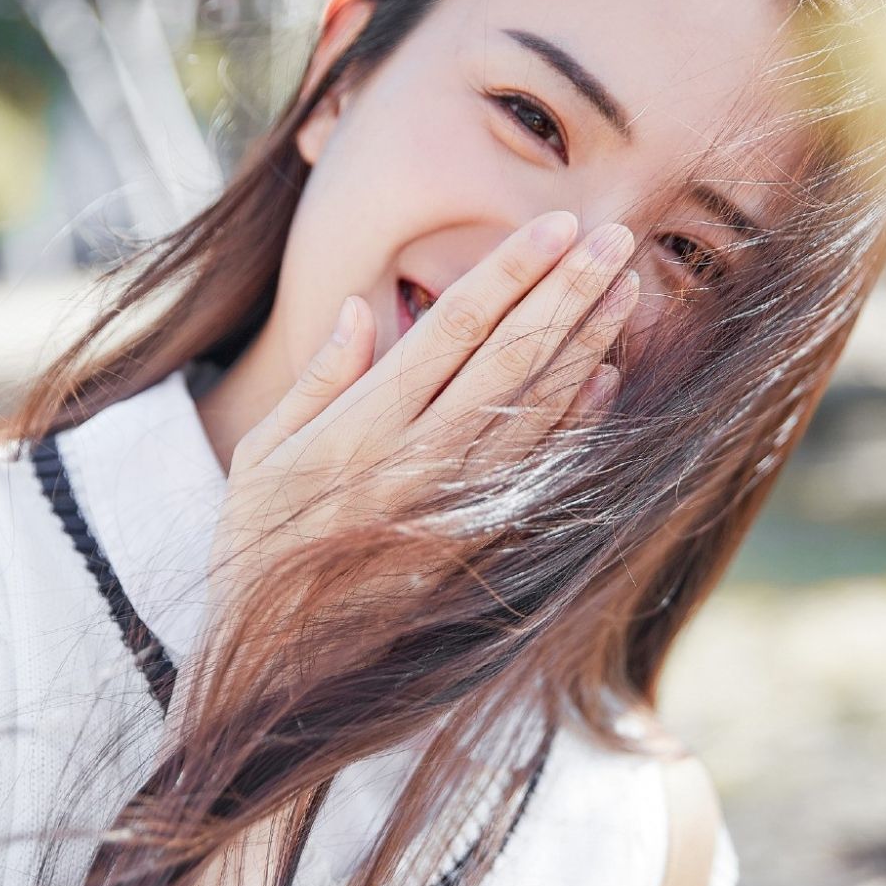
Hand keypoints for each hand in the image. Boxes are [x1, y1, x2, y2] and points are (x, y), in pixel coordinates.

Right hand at [204, 211, 637, 634]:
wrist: (280, 661)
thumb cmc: (260, 544)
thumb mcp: (263, 453)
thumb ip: (317, 380)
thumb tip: (356, 307)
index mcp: (364, 425)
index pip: (453, 327)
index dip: (510, 271)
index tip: (555, 224)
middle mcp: (419, 459)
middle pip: (511, 358)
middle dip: (567, 292)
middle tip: (615, 236)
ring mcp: (457, 504)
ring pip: (537, 409)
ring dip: (586, 344)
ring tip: (624, 289)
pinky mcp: (478, 542)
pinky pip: (539, 470)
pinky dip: (577, 421)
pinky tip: (606, 376)